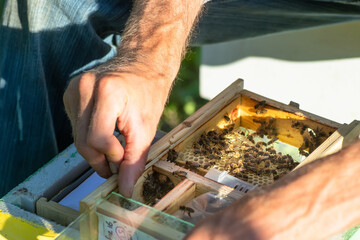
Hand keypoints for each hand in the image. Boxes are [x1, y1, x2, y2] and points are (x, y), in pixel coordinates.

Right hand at [63, 67, 170, 196]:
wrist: (142, 64)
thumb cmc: (148, 93)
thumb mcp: (147, 128)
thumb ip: (135, 160)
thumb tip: (124, 190)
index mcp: (108, 91)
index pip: (98, 140)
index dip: (113, 156)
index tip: (125, 160)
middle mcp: (84, 86)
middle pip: (83, 142)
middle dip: (101, 160)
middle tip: (117, 166)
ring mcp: (73, 88)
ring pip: (77, 137)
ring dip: (95, 150)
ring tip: (114, 148)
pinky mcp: (69, 93)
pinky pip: (75, 127)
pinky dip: (89, 136)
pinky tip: (104, 131)